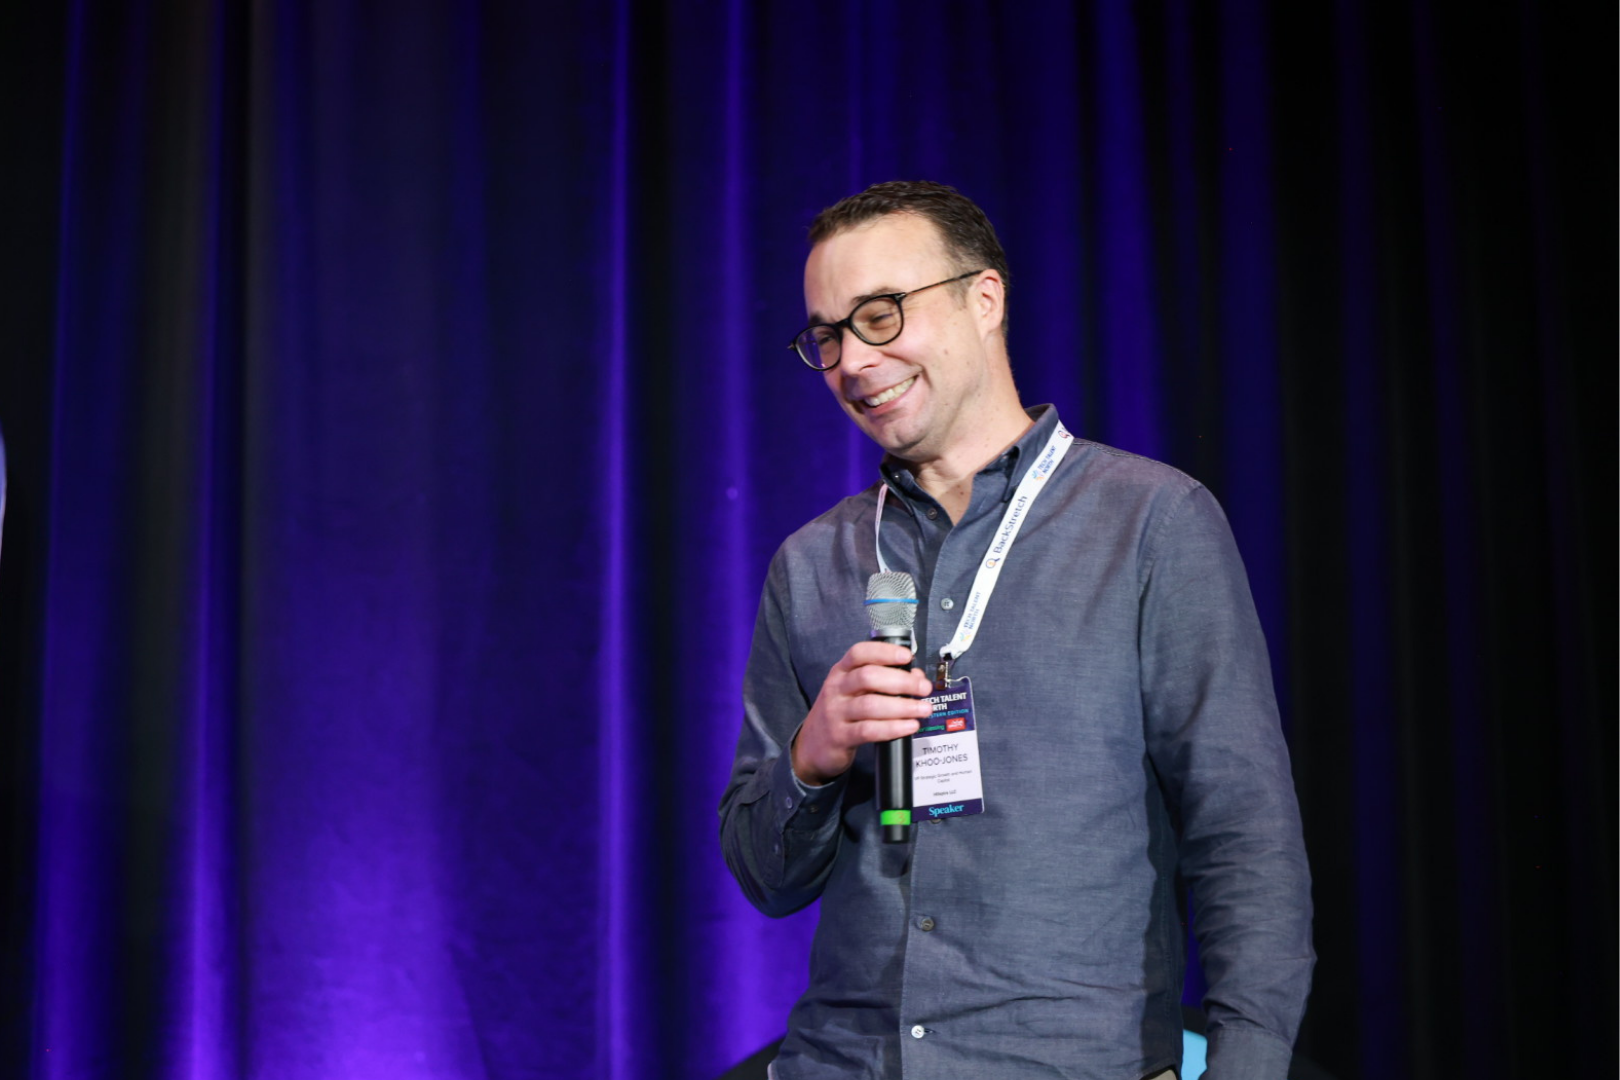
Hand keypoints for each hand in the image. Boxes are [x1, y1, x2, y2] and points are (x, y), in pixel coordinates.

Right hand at [791, 642, 933, 785]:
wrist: (813, 745)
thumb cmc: (841, 713)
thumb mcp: (854, 691)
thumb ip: (882, 681)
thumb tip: (915, 677)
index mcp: (841, 672)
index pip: (859, 653)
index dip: (884, 652)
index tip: (907, 657)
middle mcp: (837, 689)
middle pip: (868, 677)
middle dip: (902, 681)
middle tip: (924, 688)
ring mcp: (836, 713)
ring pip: (870, 705)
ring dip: (902, 706)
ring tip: (923, 709)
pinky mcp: (840, 737)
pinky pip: (868, 730)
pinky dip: (893, 728)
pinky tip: (909, 726)